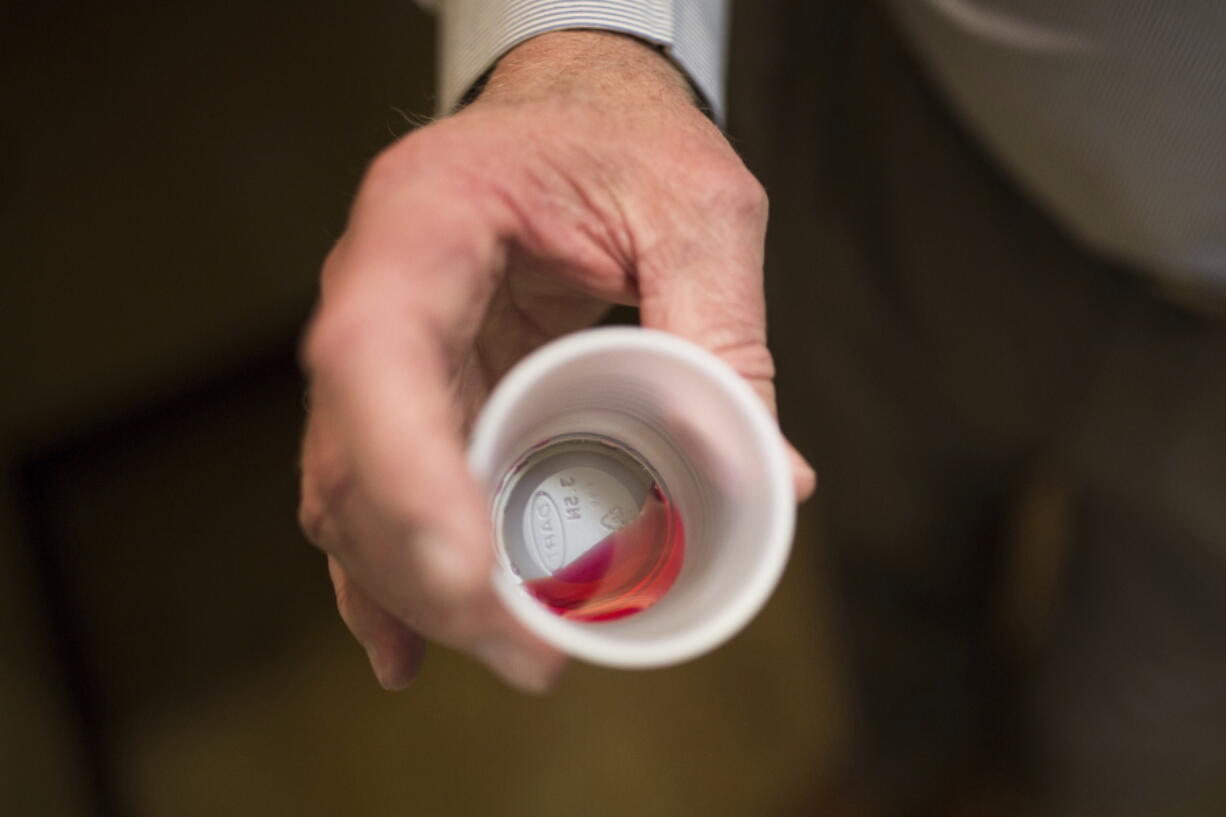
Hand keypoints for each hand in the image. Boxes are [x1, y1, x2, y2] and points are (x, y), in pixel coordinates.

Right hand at [298, 31, 815, 692]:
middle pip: (357, 451)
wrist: (577, 112)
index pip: (375, 352)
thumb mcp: (699, 210)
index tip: (469, 574)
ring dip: (420, 591)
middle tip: (533, 653)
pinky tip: (410, 649)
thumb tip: (769, 480)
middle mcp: (377, 288)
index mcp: (428, 219)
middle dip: (430, 570)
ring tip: (519, 656)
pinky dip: (392, 576)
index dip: (405, 472)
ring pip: (356, 492)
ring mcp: (384, 348)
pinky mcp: (414, 394)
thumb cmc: (627, 140)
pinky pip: (380, 493)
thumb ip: (724, 334)